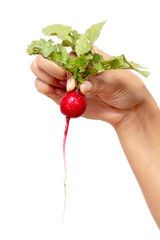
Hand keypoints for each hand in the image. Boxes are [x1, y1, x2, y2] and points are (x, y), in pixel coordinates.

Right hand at [31, 47, 146, 126]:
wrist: (125, 107)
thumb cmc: (124, 87)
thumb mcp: (115, 81)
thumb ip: (97, 83)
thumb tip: (81, 88)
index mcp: (83, 53)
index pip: (61, 51)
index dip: (59, 64)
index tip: (68, 78)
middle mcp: (70, 63)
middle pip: (43, 59)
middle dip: (49, 71)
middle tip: (66, 85)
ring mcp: (63, 79)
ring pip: (39, 73)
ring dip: (46, 82)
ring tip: (65, 92)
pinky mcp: (61, 94)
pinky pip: (43, 88)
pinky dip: (47, 91)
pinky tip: (61, 96)